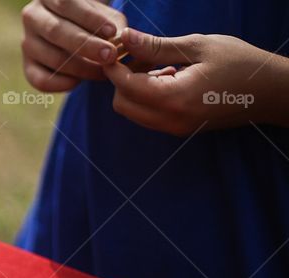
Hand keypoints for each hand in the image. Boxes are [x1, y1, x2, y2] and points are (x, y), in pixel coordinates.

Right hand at [20, 0, 126, 91]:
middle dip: (86, 45)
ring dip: (80, 68)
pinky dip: (61, 84)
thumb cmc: (94, 20)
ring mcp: (27, 42)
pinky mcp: (27, 65)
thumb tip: (118, 43)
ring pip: (51, 56)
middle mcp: (32, 16)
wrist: (73, 32)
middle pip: (56, 31)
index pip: (66, 4)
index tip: (112, 31)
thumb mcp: (104, 14)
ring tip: (103, 72)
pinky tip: (78, 82)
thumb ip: (113, 24)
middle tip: (109, 56)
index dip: (89, 18)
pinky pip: (40, 79)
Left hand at [103, 28, 288, 135]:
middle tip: (142, 56)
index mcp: (174, 99)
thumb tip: (125, 39)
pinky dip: (148, 97)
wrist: (271, 92)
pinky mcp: (180, 129)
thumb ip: (157, 47)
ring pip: (133, 112)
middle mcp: (170, 120)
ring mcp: (174, 129)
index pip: (125, 87)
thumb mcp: (198, 47)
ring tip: (163, 66)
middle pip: (122, 104)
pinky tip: (171, 78)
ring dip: (136, 89)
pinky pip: (149, 116)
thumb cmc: (240, 64)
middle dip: (123, 80)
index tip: (116, 50)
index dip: (114, 67)